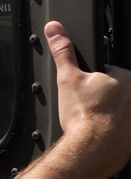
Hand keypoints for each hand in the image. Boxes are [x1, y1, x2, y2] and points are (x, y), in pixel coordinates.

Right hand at [46, 20, 130, 173]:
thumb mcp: (68, 78)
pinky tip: (102, 134)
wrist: (93, 149)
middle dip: (105, 97)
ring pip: (122, 109)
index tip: (86, 94)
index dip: (95, 81)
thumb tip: (55, 29)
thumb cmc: (84, 116)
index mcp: (126, 77)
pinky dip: (115, 130)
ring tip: (94, 123)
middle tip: (88, 109)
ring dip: (111, 114)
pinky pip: (124, 128)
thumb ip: (63, 52)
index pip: (110, 72)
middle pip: (118, 91)